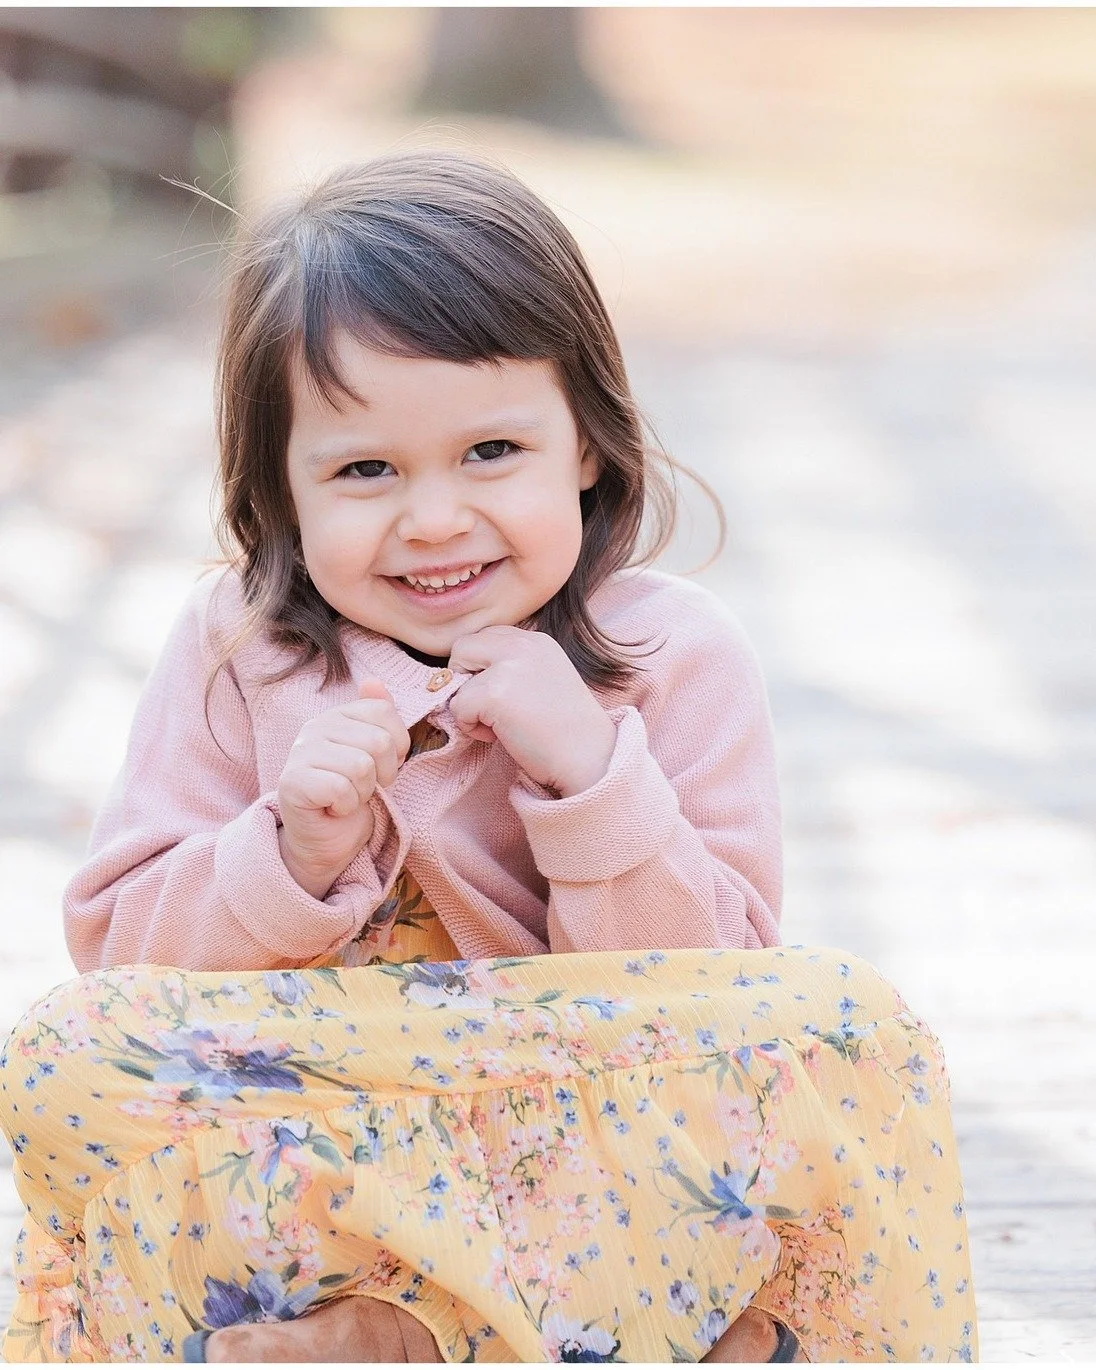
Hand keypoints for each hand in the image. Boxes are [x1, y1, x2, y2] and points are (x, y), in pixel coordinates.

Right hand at [277, 679, 410, 898]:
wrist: (325, 840)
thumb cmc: (352, 796)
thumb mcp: (375, 755)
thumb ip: (378, 718)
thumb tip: (373, 681)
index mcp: (337, 716)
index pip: (384, 712)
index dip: (396, 746)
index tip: (381, 767)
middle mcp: (314, 727)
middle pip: (378, 741)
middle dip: (381, 775)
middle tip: (361, 787)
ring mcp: (300, 753)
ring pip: (361, 766)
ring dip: (363, 792)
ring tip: (347, 798)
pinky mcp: (292, 782)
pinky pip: (341, 788)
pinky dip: (346, 806)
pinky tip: (333, 808)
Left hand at [448, 626, 616, 796]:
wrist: (588, 759)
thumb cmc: (565, 730)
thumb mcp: (543, 679)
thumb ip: (512, 666)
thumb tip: (463, 673)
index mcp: (537, 640)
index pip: (486, 637)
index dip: (482, 667)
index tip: (501, 695)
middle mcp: (523, 644)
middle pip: (463, 647)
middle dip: (465, 679)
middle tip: (490, 707)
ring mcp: (508, 666)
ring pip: (455, 678)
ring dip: (468, 706)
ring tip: (500, 724)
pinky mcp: (495, 693)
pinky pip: (457, 707)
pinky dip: (471, 727)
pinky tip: (501, 735)